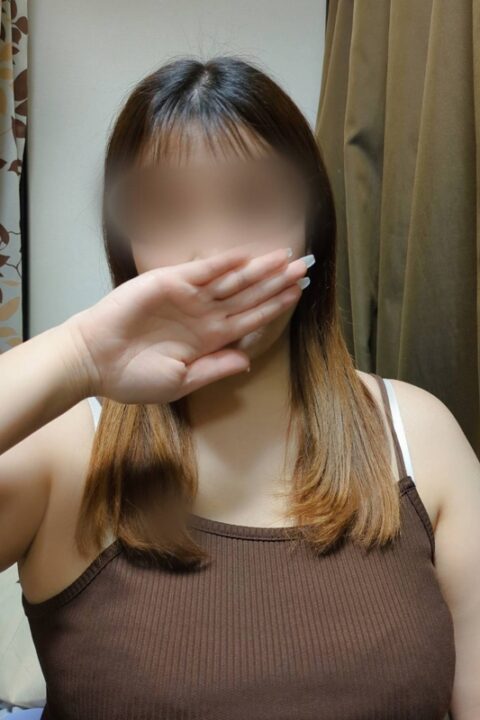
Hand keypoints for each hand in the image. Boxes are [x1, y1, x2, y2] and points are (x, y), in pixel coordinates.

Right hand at [66, 244, 308, 403]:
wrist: (95, 363)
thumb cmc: (133, 377)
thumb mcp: (180, 381)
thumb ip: (215, 369)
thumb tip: (247, 361)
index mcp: (209, 339)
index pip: (250, 319)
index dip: (275, 306)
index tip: (298, 293)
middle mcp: (203, 315)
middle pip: (248, 295)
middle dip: (276, 281)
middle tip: (304, 266)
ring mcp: (188, 296)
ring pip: (232, 279)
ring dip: (259, 268)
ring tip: (287, 256)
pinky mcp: (169, 282)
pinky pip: (203, 269)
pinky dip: (225, 260)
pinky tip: (250, 253)